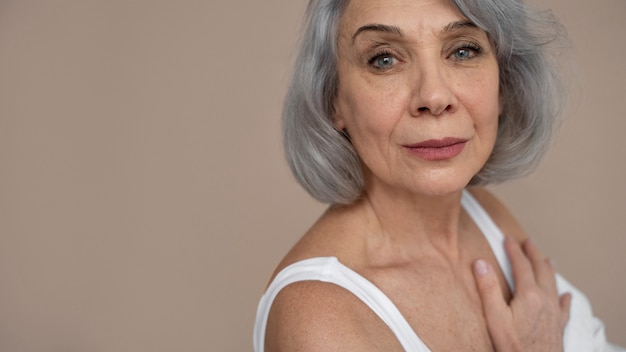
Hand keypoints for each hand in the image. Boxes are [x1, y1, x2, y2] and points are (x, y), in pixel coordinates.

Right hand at [473, 237, 570, 351]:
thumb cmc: (512, 345)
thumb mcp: (494, 316)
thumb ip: (487, 288)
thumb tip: (480, 263)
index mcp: (528, 294)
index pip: (521, 265)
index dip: (513, 250)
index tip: (507, 239)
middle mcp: (545, 299)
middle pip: (541, 269)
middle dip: (533, 254)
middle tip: (528, 242)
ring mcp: (554, 312)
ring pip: (553, 283)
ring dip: (548, 269)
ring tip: (546, 259)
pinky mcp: (558, 325)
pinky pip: (564, 306)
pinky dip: (564, 297)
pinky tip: (566, 295)